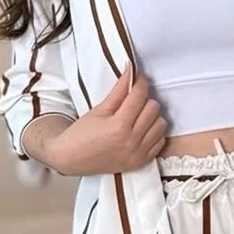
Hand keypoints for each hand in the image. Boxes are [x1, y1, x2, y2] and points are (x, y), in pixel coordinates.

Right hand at [49, 61, 166, 174]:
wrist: (73, 159)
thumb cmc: (82, 134)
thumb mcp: (99, 109)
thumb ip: (119, 91)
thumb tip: (131, 72)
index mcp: (119, 125)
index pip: (139, 96)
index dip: (140, 83)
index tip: (138, 79)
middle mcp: (132, 140)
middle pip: (153, 108)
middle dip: (145, 100)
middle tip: (134, 100)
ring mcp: (138, 153)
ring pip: (161, 124)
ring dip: (152, 116)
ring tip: (138, 115)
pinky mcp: (141, 161)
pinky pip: (160, 142)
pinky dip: (154, 133)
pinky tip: (142, 130)